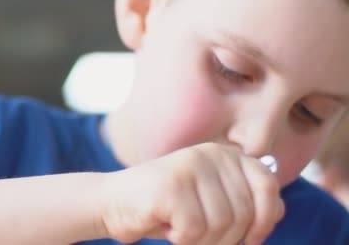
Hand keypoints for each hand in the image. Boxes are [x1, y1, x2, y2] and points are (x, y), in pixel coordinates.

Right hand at [97, 143, 284, 244]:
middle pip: (244, 215)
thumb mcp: (212, 201)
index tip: (249, 239)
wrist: (112, 203)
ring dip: (200, 241)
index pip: (268, 186)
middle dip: (224, 238)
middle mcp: (210, 154)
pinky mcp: (170, 185)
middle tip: (196, 233)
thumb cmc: (165, 209)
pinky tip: (164, 224)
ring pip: (221, 226)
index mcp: (225, 154)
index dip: (264, 220)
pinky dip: (180, 239)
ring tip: (178, 226)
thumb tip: (277, 211)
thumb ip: (244, 200)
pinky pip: (194, 230)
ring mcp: (190, 166)